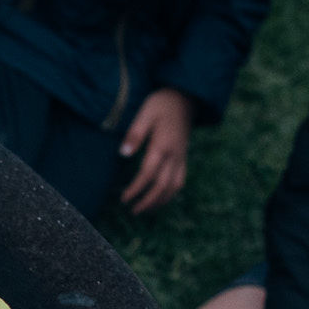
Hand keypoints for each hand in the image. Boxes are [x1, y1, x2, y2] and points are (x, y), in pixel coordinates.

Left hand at [118, 88, 193, 214]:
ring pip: (174, 187)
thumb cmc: (161, 104)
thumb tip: (123, 153)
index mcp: (163, 145)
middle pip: (162, 186)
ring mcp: (181, 158)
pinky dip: (170, 194)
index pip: (148, 174)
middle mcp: (174, 155)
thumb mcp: (145, 113)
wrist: (185, 98)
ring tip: (144, 210)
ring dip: (159, 202)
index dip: (136, 189)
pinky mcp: (183, 158)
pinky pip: (180, 181)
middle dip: (147, 201)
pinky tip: (160, 200)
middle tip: (132, 211)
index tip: (124, 199)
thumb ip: (135, 133)